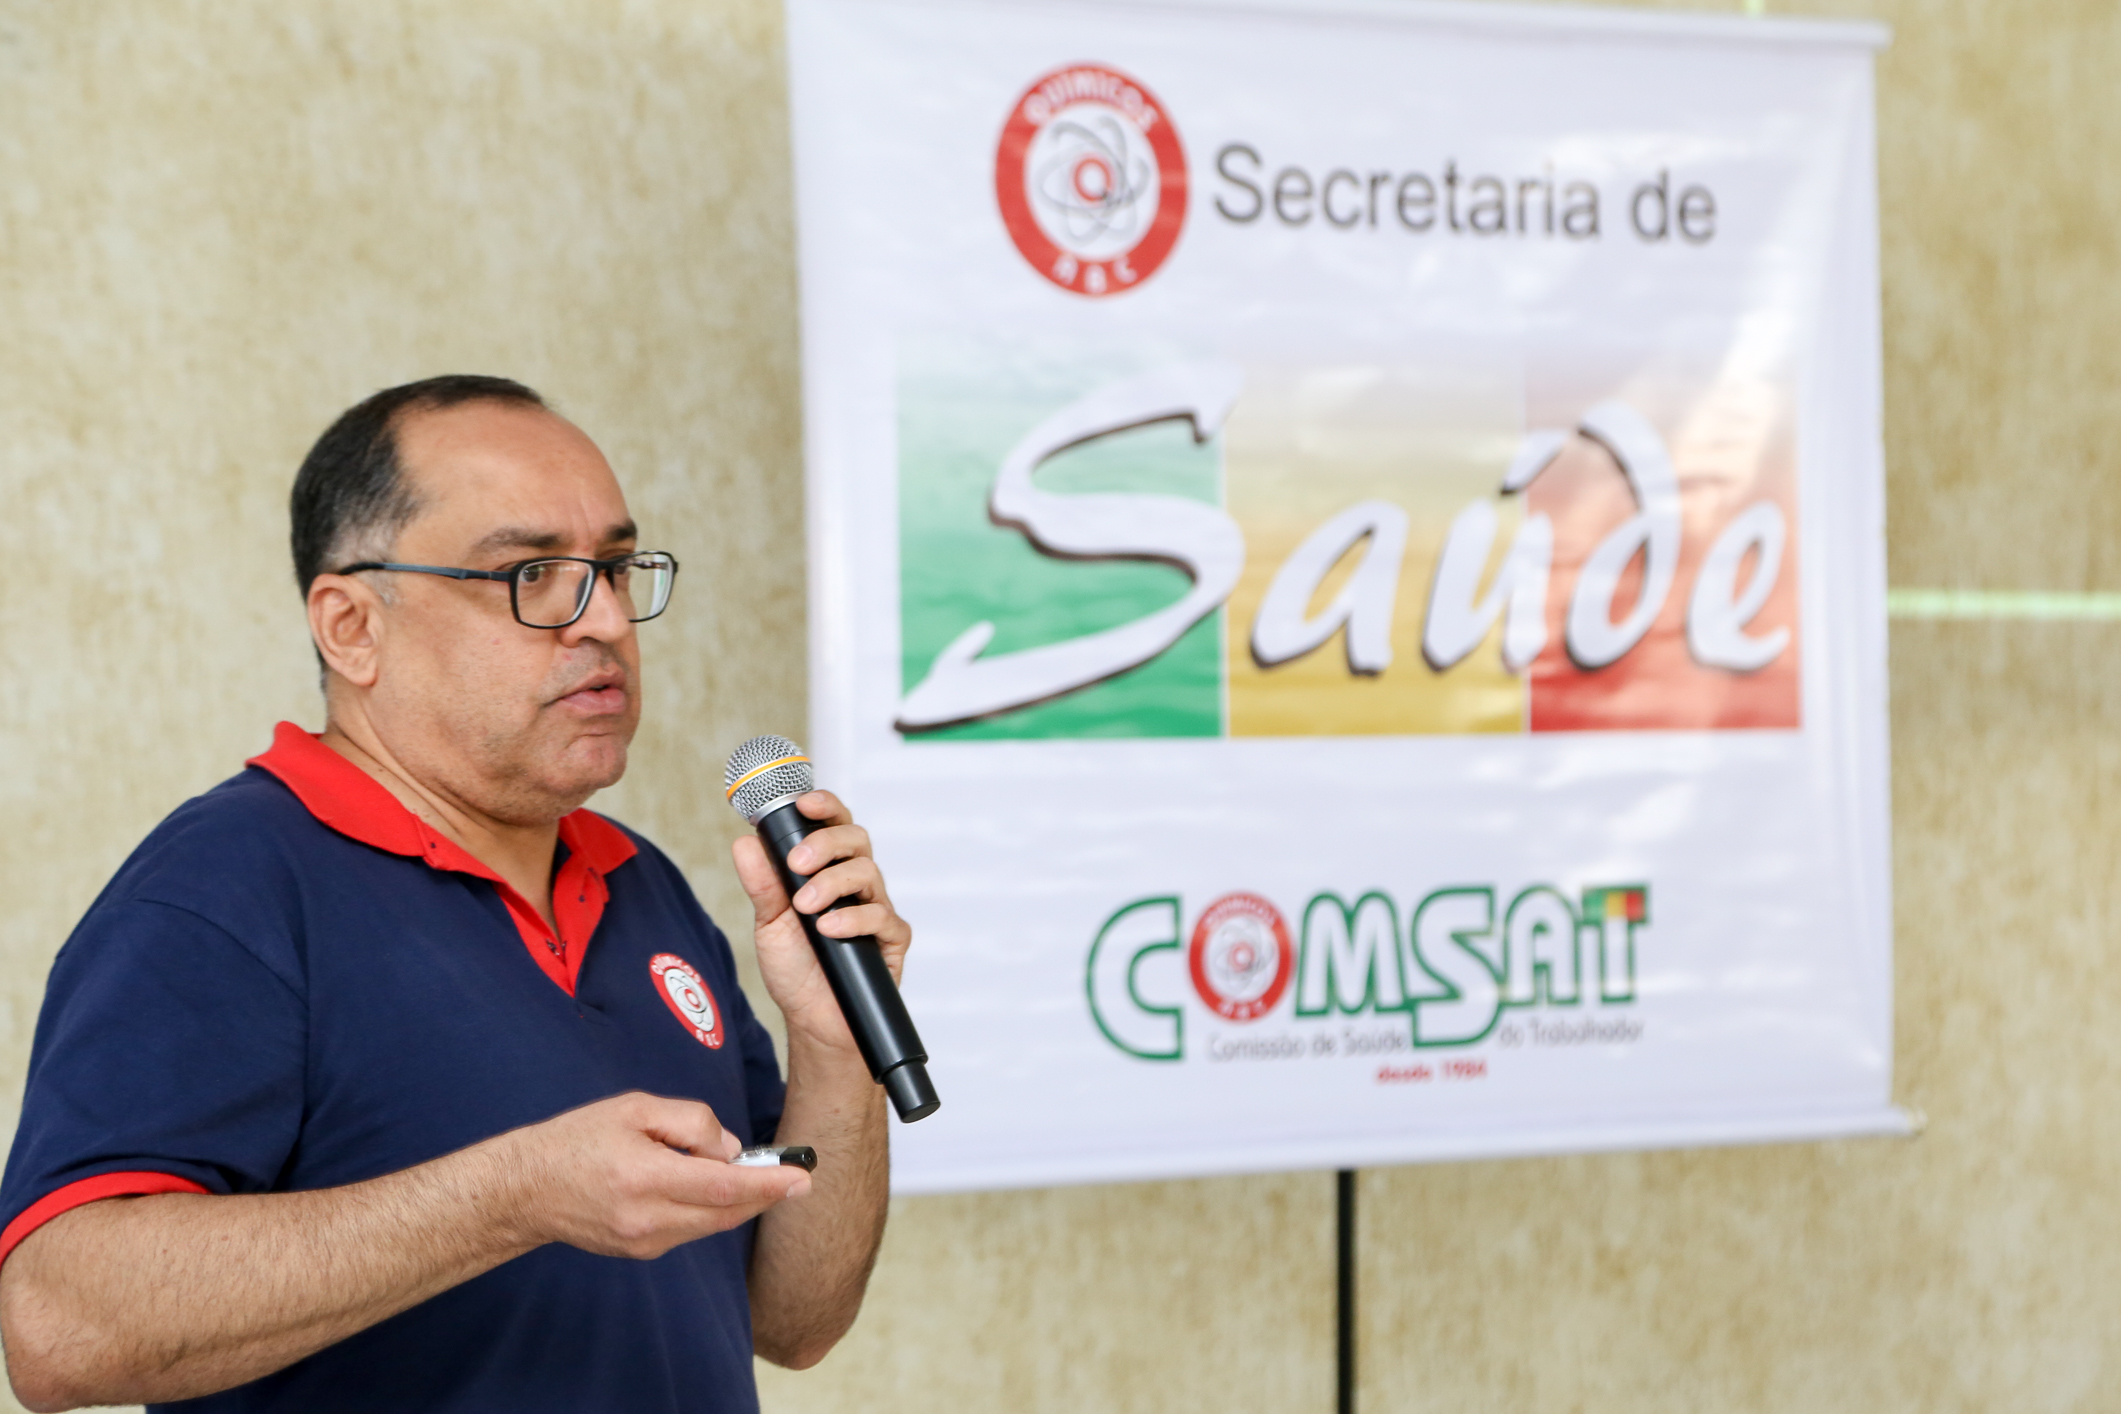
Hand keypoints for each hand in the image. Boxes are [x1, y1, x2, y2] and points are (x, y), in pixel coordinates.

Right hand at [491, 1092, 808, 1259]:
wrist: (527, 1190)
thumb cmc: (578, 1140)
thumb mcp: (634, 1108)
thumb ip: (690, 1122)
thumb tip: (729, 1150)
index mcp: (644, 1178)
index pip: (722, 1187)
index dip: (767, 1184)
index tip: (800, 1178)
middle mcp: (647, 1219)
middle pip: (726, 1213)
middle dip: (765, 1196)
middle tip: (797, 1179)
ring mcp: (644, 1242)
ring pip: (711, 1225)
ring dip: (739, 1202)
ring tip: (751, 1174)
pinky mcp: (641, 1251)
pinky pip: (690, 1230)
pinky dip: (710, 1210)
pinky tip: (708, 1187)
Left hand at [731, 791, 913, 1052]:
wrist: (813, 1021)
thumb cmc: (795, 969)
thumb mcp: (768, 924)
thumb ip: (762, 884)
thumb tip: (745, 842)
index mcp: (828, 870)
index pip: (833, 824)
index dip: (823, 806)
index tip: (802, 802)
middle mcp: (855, 884)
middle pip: (856, 838)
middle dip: (825, 843)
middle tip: (796, 863)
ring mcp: (876, 909)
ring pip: (869, 872)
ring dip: (833, 883)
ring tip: (805, 907)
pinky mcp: (891, 939)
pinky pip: (882, 917)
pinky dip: (853, 919)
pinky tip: (829, 929)